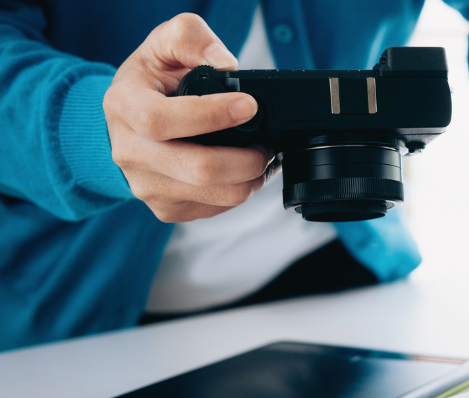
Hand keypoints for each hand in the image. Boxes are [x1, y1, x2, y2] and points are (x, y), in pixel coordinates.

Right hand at [104, 13, 274, 221]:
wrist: (129, 120)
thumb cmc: (152, 81)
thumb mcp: (166, 43)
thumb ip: (193, 39)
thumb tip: (227, 65)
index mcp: (125, 106)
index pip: (162, 120)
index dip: (212, 115)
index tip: (249, 106)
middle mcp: (130, 152)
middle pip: (200, 169)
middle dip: (249, 158)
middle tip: (267, 144)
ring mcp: (147, 186)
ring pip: (216, 194)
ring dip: (252, 178)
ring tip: (261, 156)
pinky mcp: (166, 209)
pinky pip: (215, 208)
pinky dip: (240, 192)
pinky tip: (243, 172)